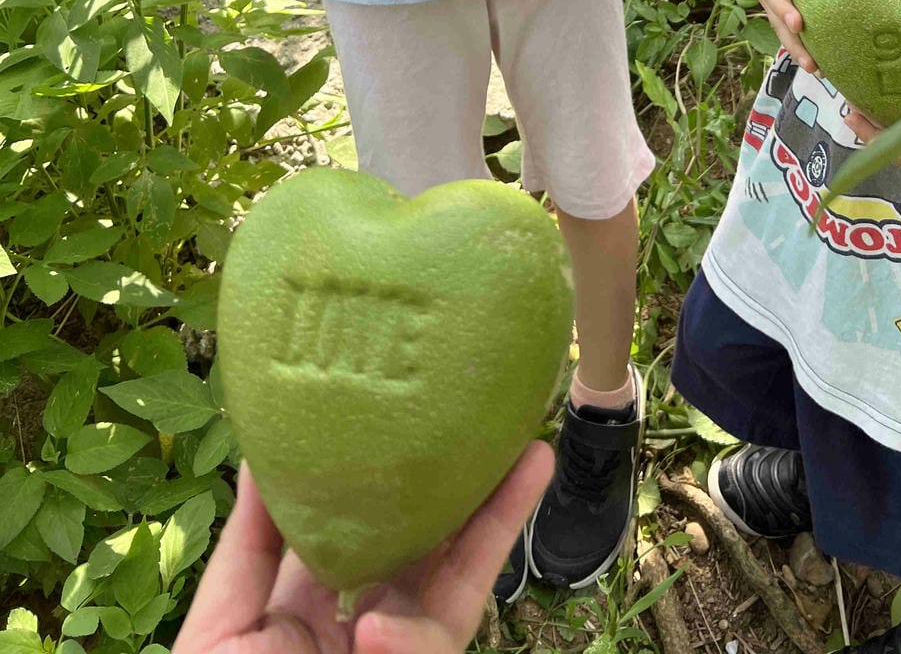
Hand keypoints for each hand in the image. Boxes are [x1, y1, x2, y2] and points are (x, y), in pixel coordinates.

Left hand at [174, 444, 553, 653]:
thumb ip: (250, 547)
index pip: (369, 527)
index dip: (400, 475)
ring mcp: (398, 652)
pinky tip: (377, 636)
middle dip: (475, 486)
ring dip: (498, 522)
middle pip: (434, 545)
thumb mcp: (220, 629)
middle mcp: (368, 622)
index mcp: (314, 605)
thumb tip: (263, 457)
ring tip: (534, 458)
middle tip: (512, 426)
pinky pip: (429, 648)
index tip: (424, 417)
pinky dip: (410, 644)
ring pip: (459, 584)